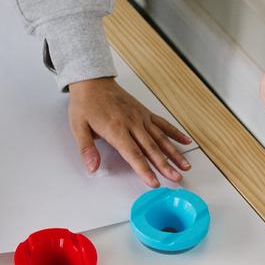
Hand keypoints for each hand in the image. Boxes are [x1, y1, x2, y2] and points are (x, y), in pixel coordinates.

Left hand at [68, 77, 192, 186]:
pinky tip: (186, 141)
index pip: (133, 154)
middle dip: (165, 165)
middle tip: (176, 179)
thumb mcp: (78, 127)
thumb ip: (87, 149)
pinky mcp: (144, 112)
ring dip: (174, 153)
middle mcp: (132, 124)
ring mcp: (140, 117)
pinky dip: (175, 133)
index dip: (144, 170)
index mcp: (116, 129)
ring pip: (161, 138)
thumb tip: (92, 167)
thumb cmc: (85, 104)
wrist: (92, 81)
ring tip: (185, 166)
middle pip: (152, 149)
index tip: (154, 182)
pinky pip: (163, 123)